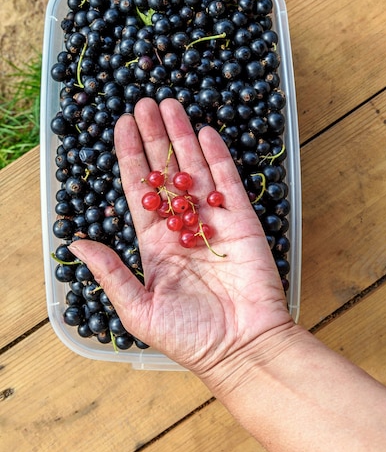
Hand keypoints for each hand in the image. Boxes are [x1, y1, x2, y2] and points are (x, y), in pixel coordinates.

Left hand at [70, 98, 293, 375]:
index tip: (121, 125)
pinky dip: (218, 157)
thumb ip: (110, 271)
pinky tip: (205, 132)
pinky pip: (228, 183)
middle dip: (154, 137)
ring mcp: (213, 221)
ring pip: (194, 169)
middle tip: (144, 103)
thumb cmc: (188, 336)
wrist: (240, 348)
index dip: (129, 156)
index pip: (138, 189)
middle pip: (164, 171)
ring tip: (170, 105)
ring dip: (183, 137)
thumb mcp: (137, 307)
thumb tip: (76, 242)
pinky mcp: (242, 222)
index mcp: (154, 243)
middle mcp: (182, 226)